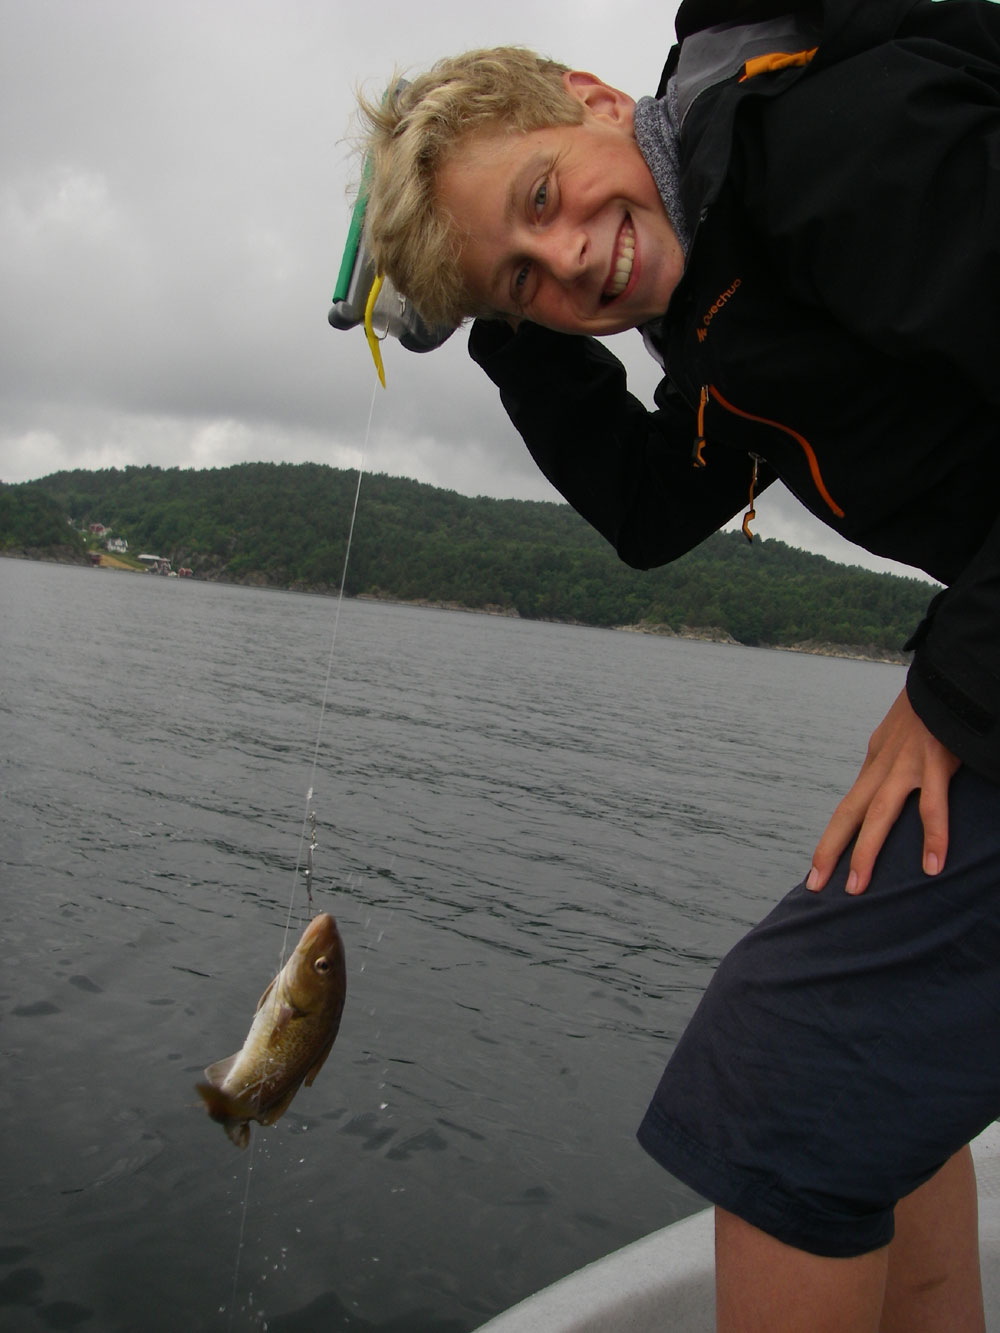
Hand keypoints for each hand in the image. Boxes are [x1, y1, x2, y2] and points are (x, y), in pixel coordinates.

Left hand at [806, 687, 960, 894]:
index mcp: (874, 763)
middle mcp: (882, 767)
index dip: (832, 838)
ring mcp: (906, 766)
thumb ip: (890, 766)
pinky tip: (932, 865)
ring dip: (866, 852)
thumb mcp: (897, 739)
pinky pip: (933, 806)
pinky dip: (933, 837)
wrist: (943, 679)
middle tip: (814, 885)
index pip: (847, 807)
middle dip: (830, 851)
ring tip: (857, 887)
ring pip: (879, 815)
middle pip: (849, 814)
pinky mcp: (935, 763)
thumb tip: (882, 791)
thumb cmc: (926, 711)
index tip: (816, 869)